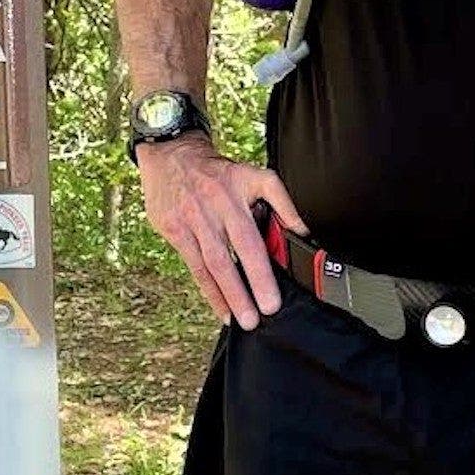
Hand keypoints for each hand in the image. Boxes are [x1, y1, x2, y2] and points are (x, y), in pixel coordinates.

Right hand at [136, 134, 308, 330]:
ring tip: (240, 320)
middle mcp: (211, 211)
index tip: (272, 299)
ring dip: (226, 296)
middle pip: (228, 258)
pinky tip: (220, 307)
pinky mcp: (173, 231)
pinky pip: (193, 267)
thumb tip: (302, 231)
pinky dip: (208, 290)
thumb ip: (282, 202)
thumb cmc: (218, 172)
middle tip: (258, 316)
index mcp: (234, 198)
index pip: (250, 242)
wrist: (173, 154)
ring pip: (209, 266)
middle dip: (244, 291)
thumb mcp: (255, 176)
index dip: (261, 273)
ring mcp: (189, 222)